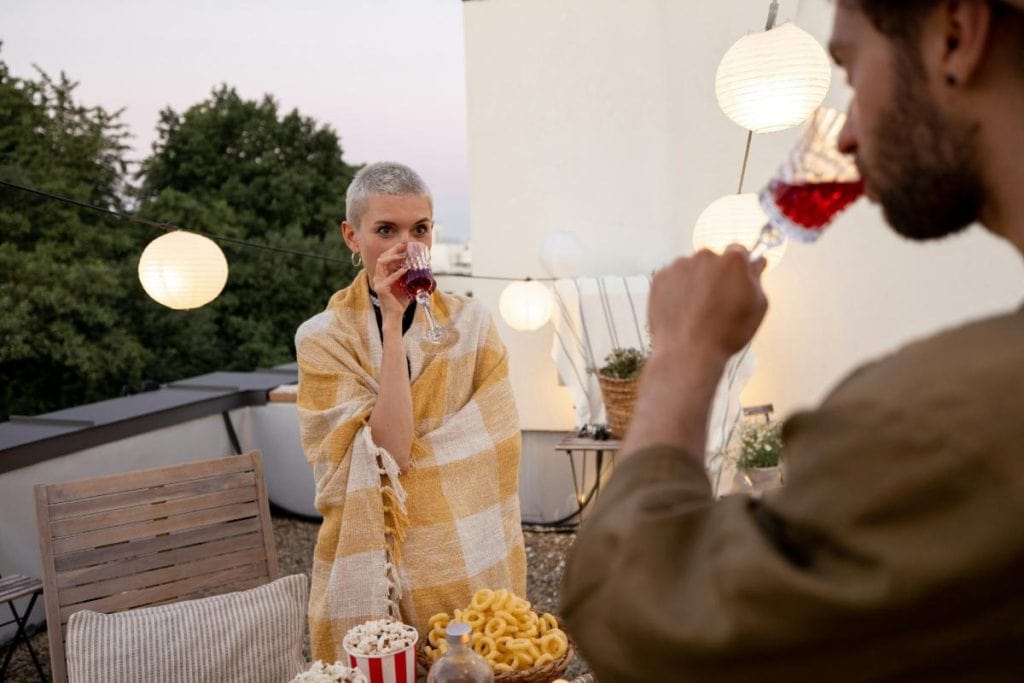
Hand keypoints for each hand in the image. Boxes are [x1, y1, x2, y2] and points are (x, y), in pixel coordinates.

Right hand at [371, 242, 410, 320]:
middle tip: (404, 246)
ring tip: (404, 256)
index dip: (394, 250)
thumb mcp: (406, 285)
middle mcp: (379, 276)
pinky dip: (397, 273)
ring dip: (393, 257)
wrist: (395, 315)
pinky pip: (388, 278)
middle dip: (393, 249)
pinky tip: (405, 269)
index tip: (405, 245)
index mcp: (383, 274)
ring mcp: (378, 282)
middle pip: (382, 257)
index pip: (386, 257)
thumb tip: (423, 267)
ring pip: (381, 263)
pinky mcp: (381, 289)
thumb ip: (410, 276)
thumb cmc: (400, 301)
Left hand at [648, 246, 766, 365]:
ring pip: (691, 269)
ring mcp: (680, 266)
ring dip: (695, 282)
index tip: (736, 281)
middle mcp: (705, 256)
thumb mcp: (757, 307)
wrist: (687, 352)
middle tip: (716, 302)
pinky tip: (682, 311)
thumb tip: (757, 262)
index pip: (739, 252)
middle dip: (715, 275)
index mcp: (733, 261)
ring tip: (696, 311)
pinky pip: (672, 279)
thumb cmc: (726, 333)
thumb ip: (757, 278)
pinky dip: (676, 290)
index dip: (738, 268)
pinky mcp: (660, 278)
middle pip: (713, 259)